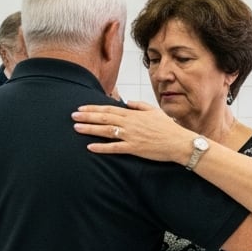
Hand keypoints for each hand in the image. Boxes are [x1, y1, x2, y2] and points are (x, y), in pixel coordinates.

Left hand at [72, 100, 191, 162]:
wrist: (179, 142)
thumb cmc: (168, 127)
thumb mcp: (154, 111)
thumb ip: (139, 105)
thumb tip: (126, 102)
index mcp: (134, 114)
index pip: (109, 109)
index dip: (94, 109)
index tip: (81, 108)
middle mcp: (130, 124)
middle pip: (104, 119)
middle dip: (87, 117)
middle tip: (73, 116)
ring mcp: (131, 136)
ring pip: (106, 131)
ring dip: (90, 129)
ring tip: (76, 128)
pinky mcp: (134, 148)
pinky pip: (114, 148)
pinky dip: (102, 148)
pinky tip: (90, 147)